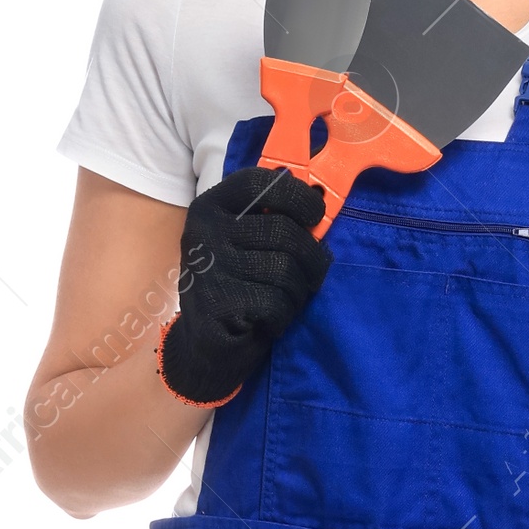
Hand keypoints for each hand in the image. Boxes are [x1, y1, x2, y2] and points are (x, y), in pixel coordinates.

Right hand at [158, 168, 331, 405]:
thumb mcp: (244, 242)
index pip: (261, 183)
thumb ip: (271, 219)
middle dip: (312, 258)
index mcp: (212, 206)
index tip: (316, 214)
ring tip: (284, 299)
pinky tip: (269, 319)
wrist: (205, 346)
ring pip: (285, 269)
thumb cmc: (237, 286)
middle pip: (285, 231)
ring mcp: (209, 266)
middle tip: (313, 274)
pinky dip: (283, 315)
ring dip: (297, 291)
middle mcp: (206, 231)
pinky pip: (276, 302)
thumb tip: (323, 204)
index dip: (298, 196)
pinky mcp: (218, 302)